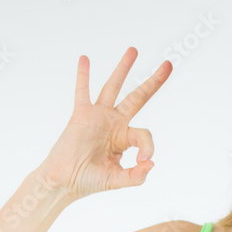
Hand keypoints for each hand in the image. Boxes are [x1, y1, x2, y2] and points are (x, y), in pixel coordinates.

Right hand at [38, 47, 172, 196]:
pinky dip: (83, 76)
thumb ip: (136, 176)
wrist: (63, 181)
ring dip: (123, 68)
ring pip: (114, 87)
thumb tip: (151, 163)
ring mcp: (98, 116)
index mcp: (125, 138)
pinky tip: (84, 58)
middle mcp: (114, 123)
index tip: (143, 161)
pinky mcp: (81, 115)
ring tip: (134, 50)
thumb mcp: (117, 180)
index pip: (144, 134)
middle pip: (138, 97)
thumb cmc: (89, 181)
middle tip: (168, 65)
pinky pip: (82, 91)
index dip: (148, 147)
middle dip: (153, 82)